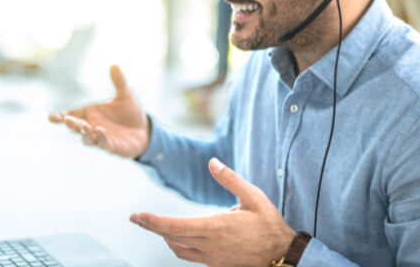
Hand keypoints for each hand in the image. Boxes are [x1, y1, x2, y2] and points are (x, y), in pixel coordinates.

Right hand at [48, 65, 149, 158]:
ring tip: (86, 126)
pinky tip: (101, 131)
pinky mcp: (111, 146)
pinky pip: (103, 144)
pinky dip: (101, 139)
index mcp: (90, 113)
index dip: (61, 117)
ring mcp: (100, 137)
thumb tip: (114, 65)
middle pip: (76, 127)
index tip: (52, 118)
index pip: (72, 114)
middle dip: (71, 124)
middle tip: (67, 120)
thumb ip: (119, 82)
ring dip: (85, 133)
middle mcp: (92, 126)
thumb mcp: (125, 96)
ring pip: (87, 138)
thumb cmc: (130, 113)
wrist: (144, 130)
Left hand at [130, 158, 294, 266]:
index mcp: (216, 228)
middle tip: (135, 218)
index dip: (154, 222)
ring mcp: (212, 257)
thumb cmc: (269, 224)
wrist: (283, 255)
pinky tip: (177, 236)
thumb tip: (212, 162)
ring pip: (178, 249)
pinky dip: (178, 244)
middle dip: (151, 227)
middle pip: (171, 238)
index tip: (138, 215)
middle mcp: (210, 245)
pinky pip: (190, 254)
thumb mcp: (253, 197)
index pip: (176, 226)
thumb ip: (230, 179)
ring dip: (164, 237)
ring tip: (154, 224)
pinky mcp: (216, 263)